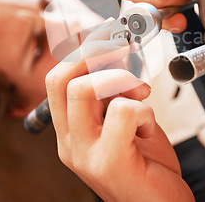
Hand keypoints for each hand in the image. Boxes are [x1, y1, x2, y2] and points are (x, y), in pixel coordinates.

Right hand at [45, 29, 193, 200]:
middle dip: (95, 53)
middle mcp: (71, 143)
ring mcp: (85, 154)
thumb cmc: (146, 169)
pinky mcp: (109, 161)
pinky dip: (144, 110)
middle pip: (62, 79)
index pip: (56, 79)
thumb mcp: (126, 124)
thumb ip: (115, 95)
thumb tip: (114, 55)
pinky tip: (148, 128)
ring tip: (141, 95)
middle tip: (122, 49)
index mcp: (70, 132)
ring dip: (121, 80)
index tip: (106, 34)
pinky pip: (122, 111)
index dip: (81, 50)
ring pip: (84, 89)